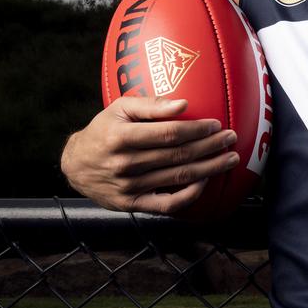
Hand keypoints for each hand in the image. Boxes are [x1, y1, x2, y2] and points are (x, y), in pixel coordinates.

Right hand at [60, 96, 239, 213]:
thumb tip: (184, 104)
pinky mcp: (132, 204)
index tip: (216, 124)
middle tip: (231, 139)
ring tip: (229, 159)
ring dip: (209, 168)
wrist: (76, 166)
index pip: (168, 134)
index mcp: (121, 137)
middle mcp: (125, 163)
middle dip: (210, 147)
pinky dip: (189, 194)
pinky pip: (167, 204)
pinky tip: (205, 182)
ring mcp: (129, 187)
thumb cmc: (104, 130)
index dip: (196, 130)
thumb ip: (151, 104)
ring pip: (178, 178)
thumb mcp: (120, 108)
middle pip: (178, 156)